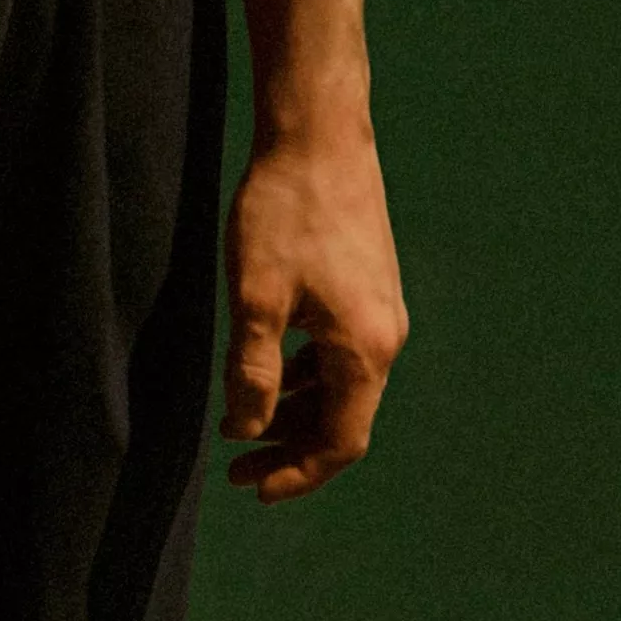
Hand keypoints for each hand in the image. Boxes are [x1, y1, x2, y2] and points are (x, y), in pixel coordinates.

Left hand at [222, 120, 406, 495]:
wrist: (319, 135)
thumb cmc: (284, 212)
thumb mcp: (255, 299)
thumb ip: (252, 372)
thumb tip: (247, 429)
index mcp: (365, 350)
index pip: (341, 442)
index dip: (298, 474)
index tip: (252, 486)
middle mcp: (385, 337)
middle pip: (343, 419)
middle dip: (290, 446)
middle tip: (235, 460)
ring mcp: (381, 311)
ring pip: (340, 386)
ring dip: (294, 410)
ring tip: (242, 419)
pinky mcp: (368, 287)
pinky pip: (340, 353)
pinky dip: (305, 374)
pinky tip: (268, 368)